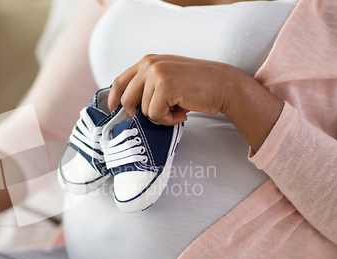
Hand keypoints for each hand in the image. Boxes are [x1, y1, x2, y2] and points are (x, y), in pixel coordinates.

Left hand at [108, 54, 283, 150]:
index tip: (114, 112)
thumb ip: (147, 87)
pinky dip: (169, 119)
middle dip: (139, 114)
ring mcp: (156, 74)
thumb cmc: (195, 86)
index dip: (113, 100)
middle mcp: (149, 64)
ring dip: (161, 116)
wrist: (223, 85)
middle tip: (159, 115)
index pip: (119, 81)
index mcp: (147, 61)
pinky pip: (155, 115)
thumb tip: (126, 109)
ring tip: (178, 108)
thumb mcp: (166, 80)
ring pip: (143, 110)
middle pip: (127, 99)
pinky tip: (183, 111)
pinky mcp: (165, 86)